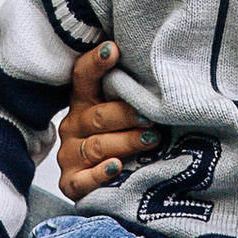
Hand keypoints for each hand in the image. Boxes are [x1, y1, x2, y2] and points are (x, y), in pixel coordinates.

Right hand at [56, 41, 148, 200]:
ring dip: (125, 142)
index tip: (113, 50)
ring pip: (97, 146)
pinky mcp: (72, 182)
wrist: (107, 187)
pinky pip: (83, 179)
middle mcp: (73, 125)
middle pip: (98, 116)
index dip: (96, 63)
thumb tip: (166, 73)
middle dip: (125, 114)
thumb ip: (133, 94)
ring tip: (150, 139)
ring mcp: (70, 154)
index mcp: (84, 102)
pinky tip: (116, 167)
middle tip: (150, 116)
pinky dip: (100, 174)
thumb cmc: (123, 138)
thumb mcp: (125, 113)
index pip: (83, 76)